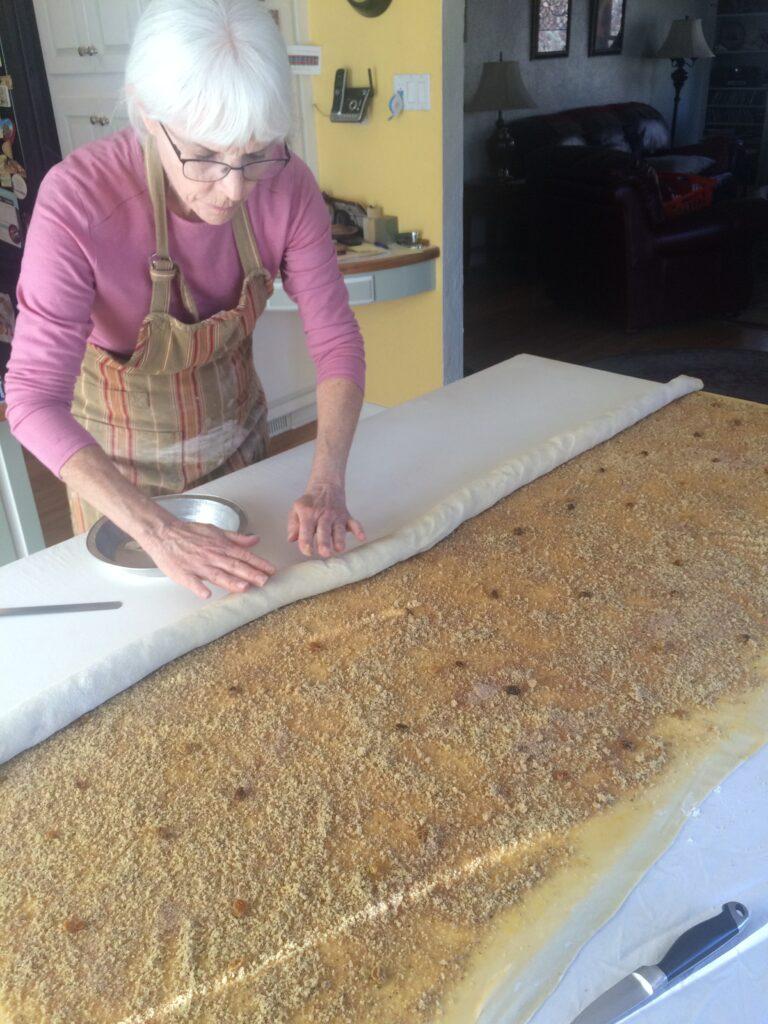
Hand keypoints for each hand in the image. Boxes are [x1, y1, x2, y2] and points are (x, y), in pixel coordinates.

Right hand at [137, 517, 276, 599]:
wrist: (164, 533)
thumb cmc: (190, 533)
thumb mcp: (216, 531)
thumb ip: (236, 538)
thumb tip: (255, 539)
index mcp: (220, 546)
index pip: (243, 555)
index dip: (258, 563)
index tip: (271, 571)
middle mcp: (212, 556)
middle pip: (234, 566)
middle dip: (250, 574)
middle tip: (265, 582)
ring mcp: (197, 565)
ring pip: (216, 574)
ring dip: (230, 581)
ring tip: (244, 587)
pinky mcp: (183, 573)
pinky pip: (191, 582)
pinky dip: (198, 588)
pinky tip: (206, 594)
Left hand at [287, 479, 365, 557]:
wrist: (325, 485)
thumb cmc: (309, 502)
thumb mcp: (297, 509)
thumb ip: (293, 525)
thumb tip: (291, 539)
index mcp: (308, 514)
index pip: (306, 529)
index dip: (306, 541)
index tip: (307, 551)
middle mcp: (323, 515)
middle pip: (324, 530)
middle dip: (324, 542)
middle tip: (324, 553)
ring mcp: (336, 516)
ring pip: (339, 529)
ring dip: (339, 539)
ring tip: (339, 549)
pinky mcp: (346, 516)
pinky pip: (354, 523)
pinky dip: (359, 529)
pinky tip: (362, 537)